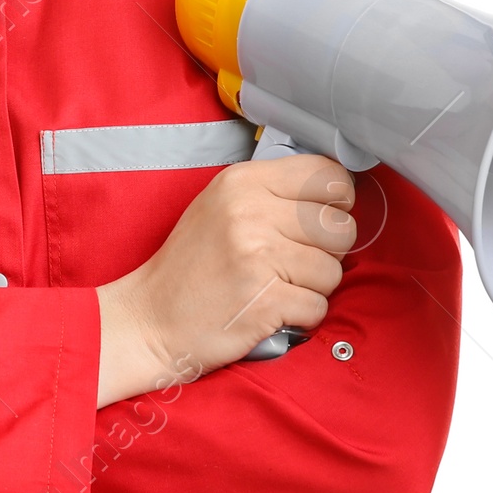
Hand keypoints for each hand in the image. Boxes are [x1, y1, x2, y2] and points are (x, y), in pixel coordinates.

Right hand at [96, 153, 356, 403]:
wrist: (151, 317)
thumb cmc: (192, 263)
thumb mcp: (222, 205)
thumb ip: (274, 192)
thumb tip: (340, 192)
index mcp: (243, 181)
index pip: (327, 175)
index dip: (336, 202)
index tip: (318, 220)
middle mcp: (251, 212)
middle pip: (340, 227)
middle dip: (327, 251)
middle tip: (293, 262)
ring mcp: (258, 257)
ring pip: (334, 270)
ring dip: (313, 287)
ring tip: (275, 286)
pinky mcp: (265, 301)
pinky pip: (319, 307)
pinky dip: (301, 315)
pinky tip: (271, 309)